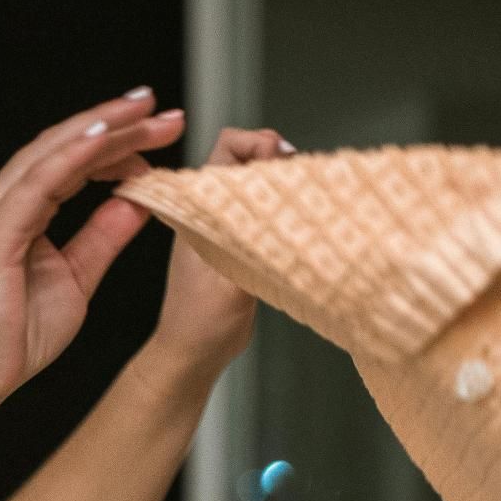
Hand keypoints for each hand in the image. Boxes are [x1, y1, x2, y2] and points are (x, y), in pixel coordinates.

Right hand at [0, 91, 182, 415]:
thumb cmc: (11, 338)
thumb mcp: (75, 277)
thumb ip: (103, 237)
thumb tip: (138, 202)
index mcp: (14, 210)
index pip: (71, 161)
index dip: (116, 143)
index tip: (161, 134)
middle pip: (64, 146)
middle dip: (118, 124)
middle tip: (167, 113)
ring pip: (54, 152)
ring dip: (103, 128)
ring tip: (147, 112)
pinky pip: (40, 180)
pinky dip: (74, 154)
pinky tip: (106, 137)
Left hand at [137, 124, 291, 375]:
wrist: (194, 356)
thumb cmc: (200, 324)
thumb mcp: (230, 281)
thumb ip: (253, 240)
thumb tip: (282, 203)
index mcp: (199, 209)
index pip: (228, 147)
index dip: (258, 144)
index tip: (282, 163)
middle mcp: (212, 211)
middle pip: (250, 159)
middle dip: (279, 161)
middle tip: (301, 185)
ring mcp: (227, 226)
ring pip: (262, 184)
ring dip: (285, 187)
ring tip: (306, 204)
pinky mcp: (242, 244)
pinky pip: (267, 212)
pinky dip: (288, 210)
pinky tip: (304, 225)